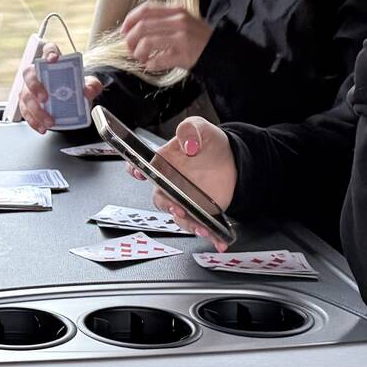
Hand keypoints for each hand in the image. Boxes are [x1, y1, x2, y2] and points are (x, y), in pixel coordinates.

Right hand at [17, 43, 102, 134]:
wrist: (73, 101)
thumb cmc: (76, 87)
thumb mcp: (89, 85)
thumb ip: (92, 85)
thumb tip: (87, 91)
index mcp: (52, 63)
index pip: (48, 50)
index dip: (49, 52)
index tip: (53, 59)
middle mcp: (38, 73)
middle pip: (29, 74)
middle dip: (35, 86)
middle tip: (45, 97)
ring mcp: (30, 89)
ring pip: (25, 96)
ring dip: (36, 110)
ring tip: (49, 120)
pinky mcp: (27, 104)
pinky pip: (25, 112)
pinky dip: (33, 121)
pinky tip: (42, 127)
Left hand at [119, 2, 212, 72]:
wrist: (221, 51)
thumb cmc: (198, 38)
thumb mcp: (183, 20)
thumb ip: (163, 20)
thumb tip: (135, 26)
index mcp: (176, 10)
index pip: (146, 9)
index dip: (130, 19)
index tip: (124, 30)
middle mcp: (178, 21)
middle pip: (142, 26)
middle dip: (130, 39)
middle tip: (130, 48)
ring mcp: (182, 38)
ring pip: (147, 43)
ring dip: (138, 53)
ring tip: (141, 58)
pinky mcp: (184, 55)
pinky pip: (158, 60)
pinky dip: (150, 64)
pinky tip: (151, 65)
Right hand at [130, 118, 237, 249]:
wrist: (231, 159)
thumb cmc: (208, 143)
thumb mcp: (200, 128)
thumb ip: (190, 130)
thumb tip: (188, 143)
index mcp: (162, 163)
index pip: (139, 167)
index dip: (134, 170)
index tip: (139, 172)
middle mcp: (169, 185)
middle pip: (160, 199)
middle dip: (167, 205)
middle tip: (178, 205)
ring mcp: (184, 201)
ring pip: (179, 217)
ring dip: (189, 223)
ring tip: (202, 226)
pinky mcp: (200, 212)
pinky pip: (201, 226)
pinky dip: (210, 235)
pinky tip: (219, 239)